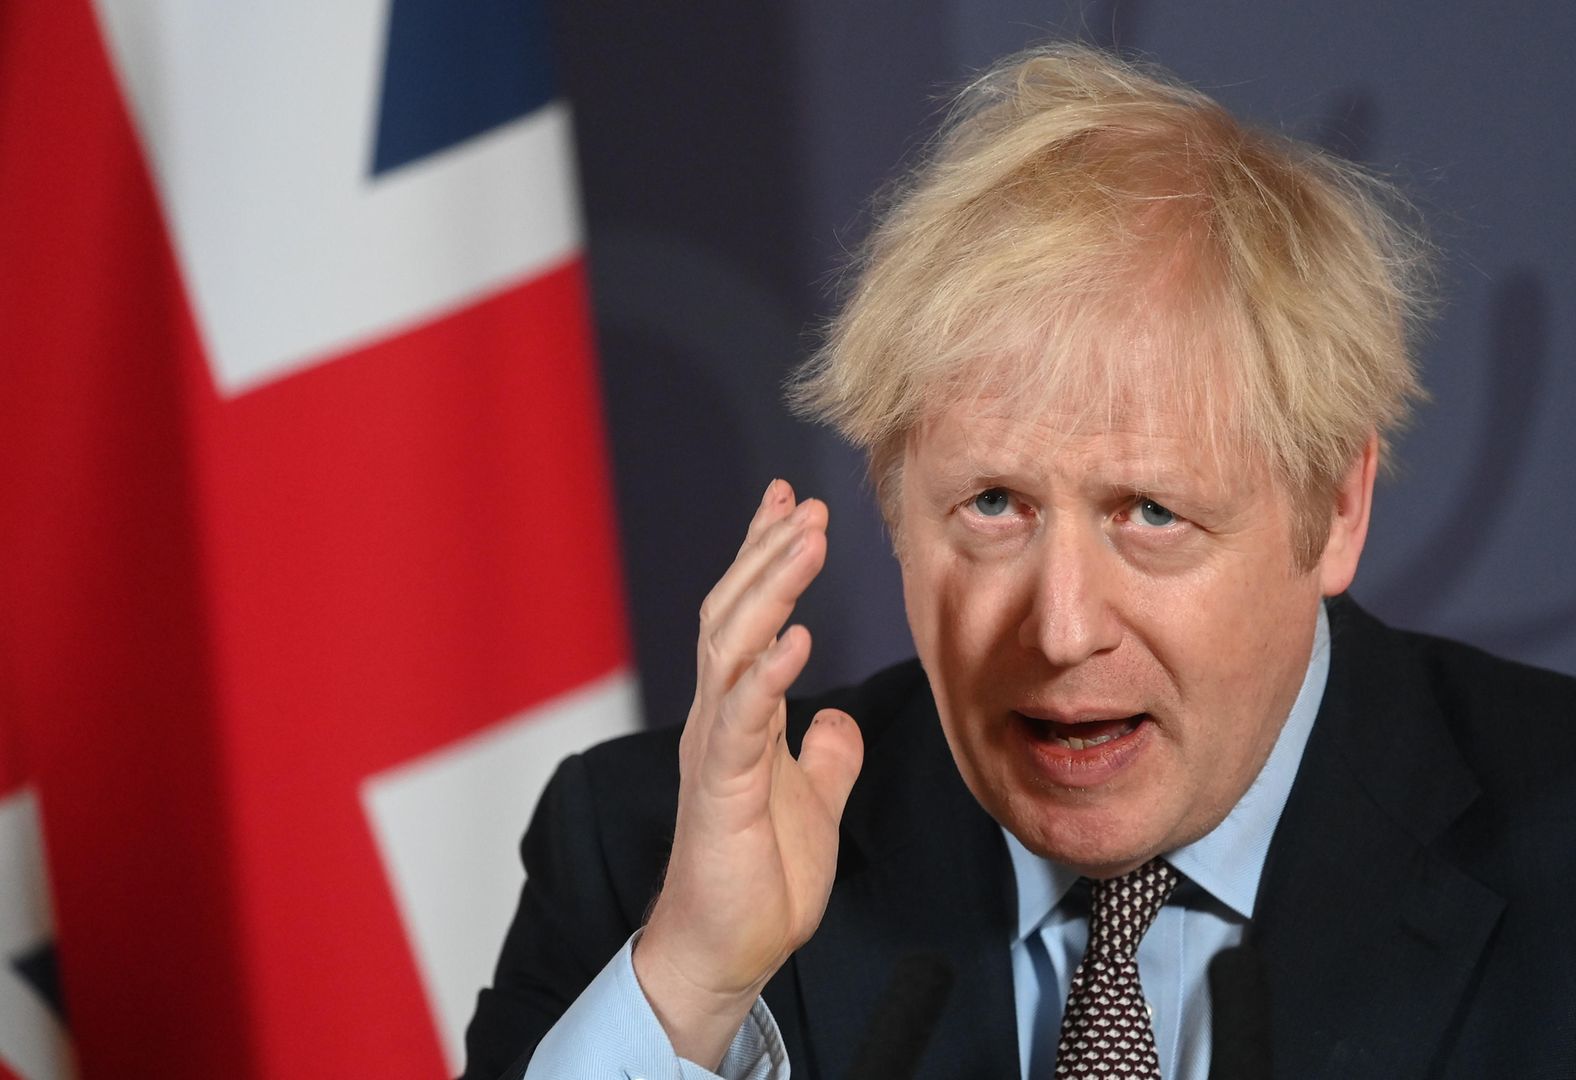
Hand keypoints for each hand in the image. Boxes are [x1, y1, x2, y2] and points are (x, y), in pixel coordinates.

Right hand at [631, 479, 864, 1066]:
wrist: (726, 950)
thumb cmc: (760, 880)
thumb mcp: (812, 801)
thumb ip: (824, 756)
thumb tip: (837, 720)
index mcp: (738, 716)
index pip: (748, 619)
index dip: (766, 558)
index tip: (792, 502)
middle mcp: (716, 719)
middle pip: (733, 614)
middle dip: (767, 553)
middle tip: (803, 503)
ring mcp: (713, 750)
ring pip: (731, 648)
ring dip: (768, 589)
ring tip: (804, 539)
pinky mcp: (720, 789)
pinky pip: (741, 719)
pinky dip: (767, 674)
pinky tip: (796, 637)